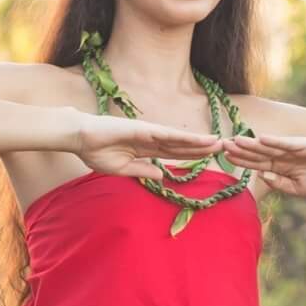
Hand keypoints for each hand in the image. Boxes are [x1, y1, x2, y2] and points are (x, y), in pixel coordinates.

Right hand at [73, 111, 227, 181]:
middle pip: (182, 146)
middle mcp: (151, 140)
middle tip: (224, 149)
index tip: (208, 158)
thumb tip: (162, 175)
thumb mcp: (121, 169)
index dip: (191, 156)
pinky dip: (187, 138)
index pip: (173, 154)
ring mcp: (150, 133)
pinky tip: (202, 140)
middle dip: (202, 148)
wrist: (81, 138)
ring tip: (220, 144)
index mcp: (145, 150)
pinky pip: (171, 136)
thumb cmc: (95, 152)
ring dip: (201, 142)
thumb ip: (142, 171)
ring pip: (181, 140)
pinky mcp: (147, 130)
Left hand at [219, 133, 305, 200]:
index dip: (240, 160)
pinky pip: (289, 143)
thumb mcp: (297, 188)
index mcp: (280, 167)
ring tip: (236, 139)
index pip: (255, 163)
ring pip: (270, 145)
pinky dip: (276, 141)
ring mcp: (295, 149)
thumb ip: (279, 183)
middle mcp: (284, 156)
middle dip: (240, 149)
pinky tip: (262, 138)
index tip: (223, 157)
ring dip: (253, 143)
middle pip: (258, 152)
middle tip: (221, 145)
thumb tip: (261, 176)